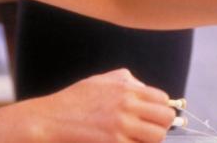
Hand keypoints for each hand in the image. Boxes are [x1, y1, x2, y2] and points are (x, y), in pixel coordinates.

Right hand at [31, 68, 175, 142]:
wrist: (51, 120)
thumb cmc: (74, 100)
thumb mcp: (101, 80)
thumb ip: (126, 81)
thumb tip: (145, 89)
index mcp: (126, 89)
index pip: (163, 99)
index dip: (161, 108)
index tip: (154, 115)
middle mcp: (127, 106)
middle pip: (166, 118)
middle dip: (162, 124)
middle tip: (150, 129)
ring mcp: (122, 128)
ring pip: (158, 137)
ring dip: (152, 139)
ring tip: (139, 138)